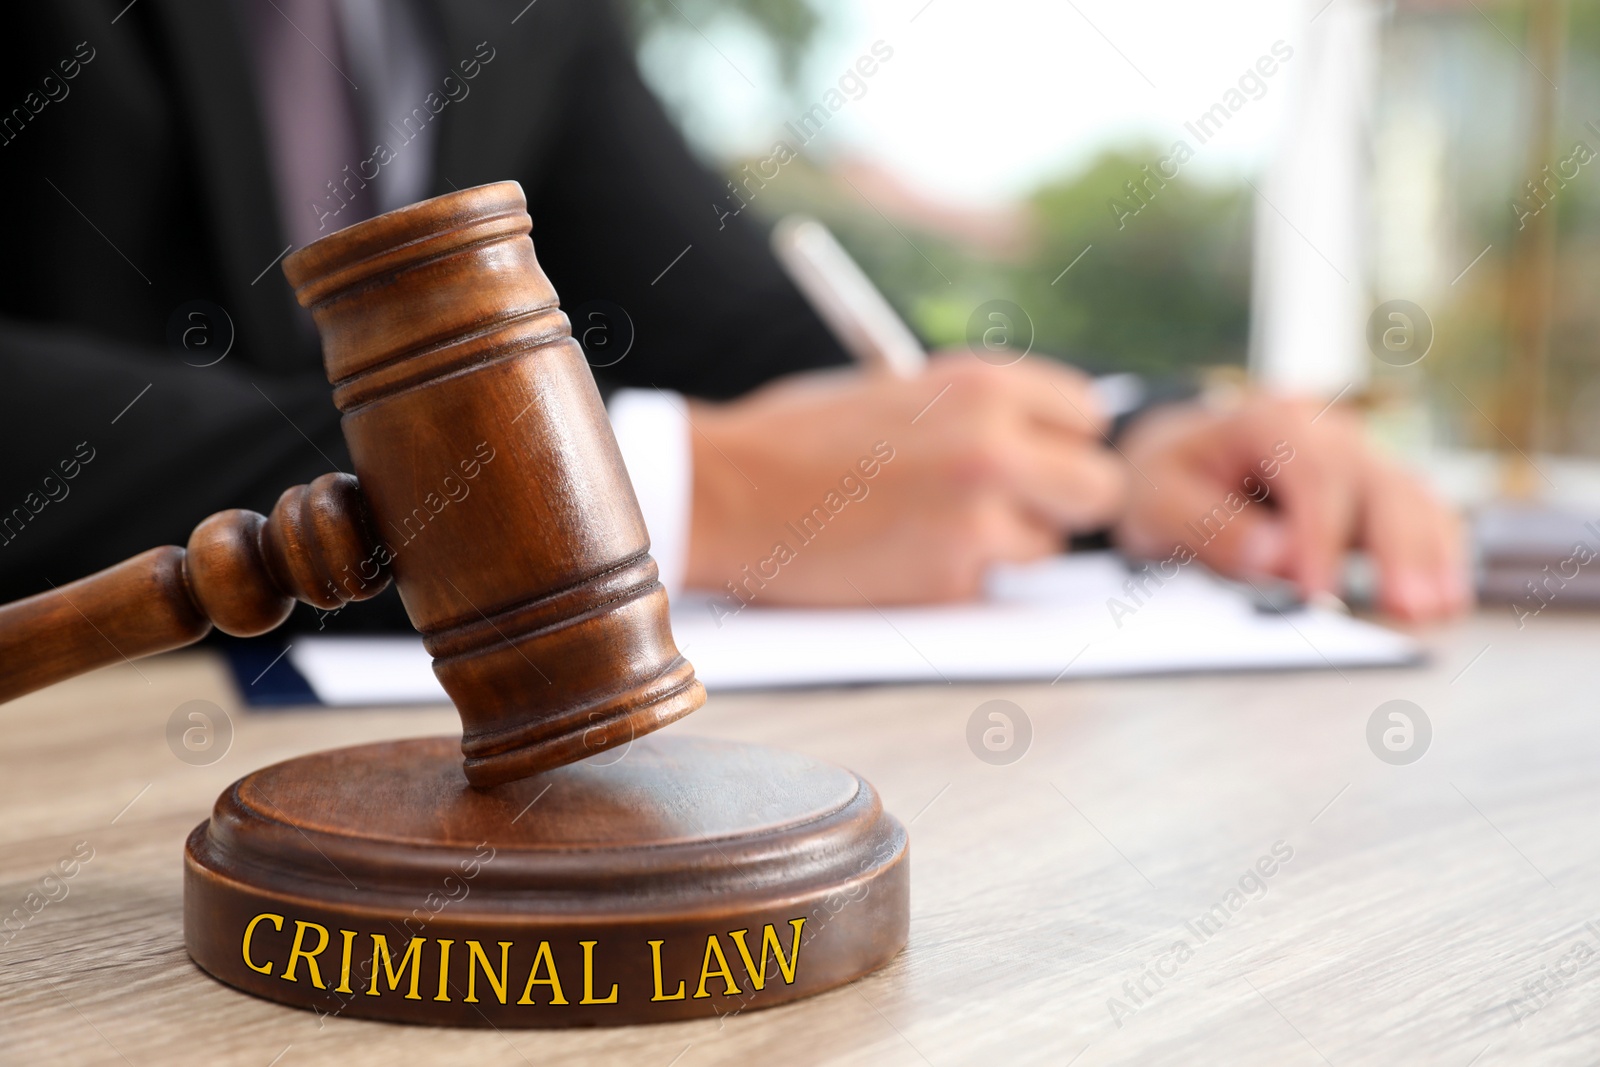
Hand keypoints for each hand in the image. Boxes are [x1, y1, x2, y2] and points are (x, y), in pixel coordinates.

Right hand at [683, 354, 1125, 604]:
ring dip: (1002, 548)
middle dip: (1062, 502)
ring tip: (927, 528)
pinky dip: (949, 582)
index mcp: (984, 383)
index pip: (1086, 415)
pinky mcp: (948, 579)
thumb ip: (979, 410)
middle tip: (1017, 508)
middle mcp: (995, 446)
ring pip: (1044, 549)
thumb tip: (1044, 442)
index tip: (1033, 455)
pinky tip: (893, 556)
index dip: (1058, 441)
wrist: (727, 490)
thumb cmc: (800, 436)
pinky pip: (983, 589)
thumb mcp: (902, 388)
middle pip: (1097, 488)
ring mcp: (976, 518)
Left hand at [1113, 394, 1469, 620]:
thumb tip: (1278, 560)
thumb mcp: (1160, 499)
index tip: (1319, 592)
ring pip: (1411, 496)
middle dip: (1397, 547)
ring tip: (1438, 610)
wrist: (1174, 459)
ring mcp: (1357, 459)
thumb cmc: (1166, 478)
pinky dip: (1438, 553)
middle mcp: (1326, 431)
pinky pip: (1420, 515)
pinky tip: (1449, 596)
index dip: (1322, 535)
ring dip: (1429, 554)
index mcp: (1270, 420)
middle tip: (1407, 608)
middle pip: (1378, 482)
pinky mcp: (1373, 492)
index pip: (1313, 473)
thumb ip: (1214, 527)